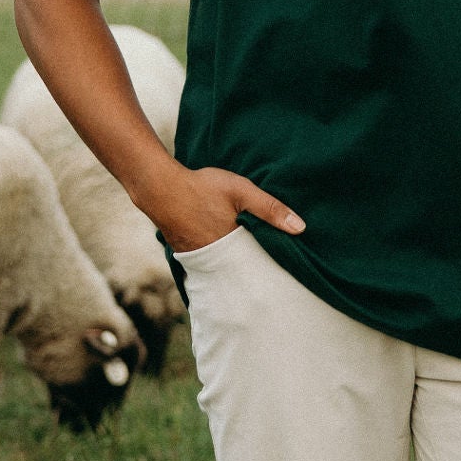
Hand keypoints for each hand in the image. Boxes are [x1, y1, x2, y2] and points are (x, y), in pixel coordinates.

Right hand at [142, 162, 305, 255]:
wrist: (160, 187)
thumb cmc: (202, 187)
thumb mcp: (241, 191)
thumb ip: (270, 208)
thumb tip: (301, 228)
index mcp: (232, 247)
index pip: (259, 265)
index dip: (271, 266)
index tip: (285, 269)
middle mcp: (214, 259)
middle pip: (242, 270)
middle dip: (255, 270)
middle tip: (271, 273)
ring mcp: (197, 258)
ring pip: (224, 267)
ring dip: (235, 265)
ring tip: (250, 263)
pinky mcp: (186, 253)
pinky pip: (207, 261)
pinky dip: (218, 259)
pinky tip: (224, 251)